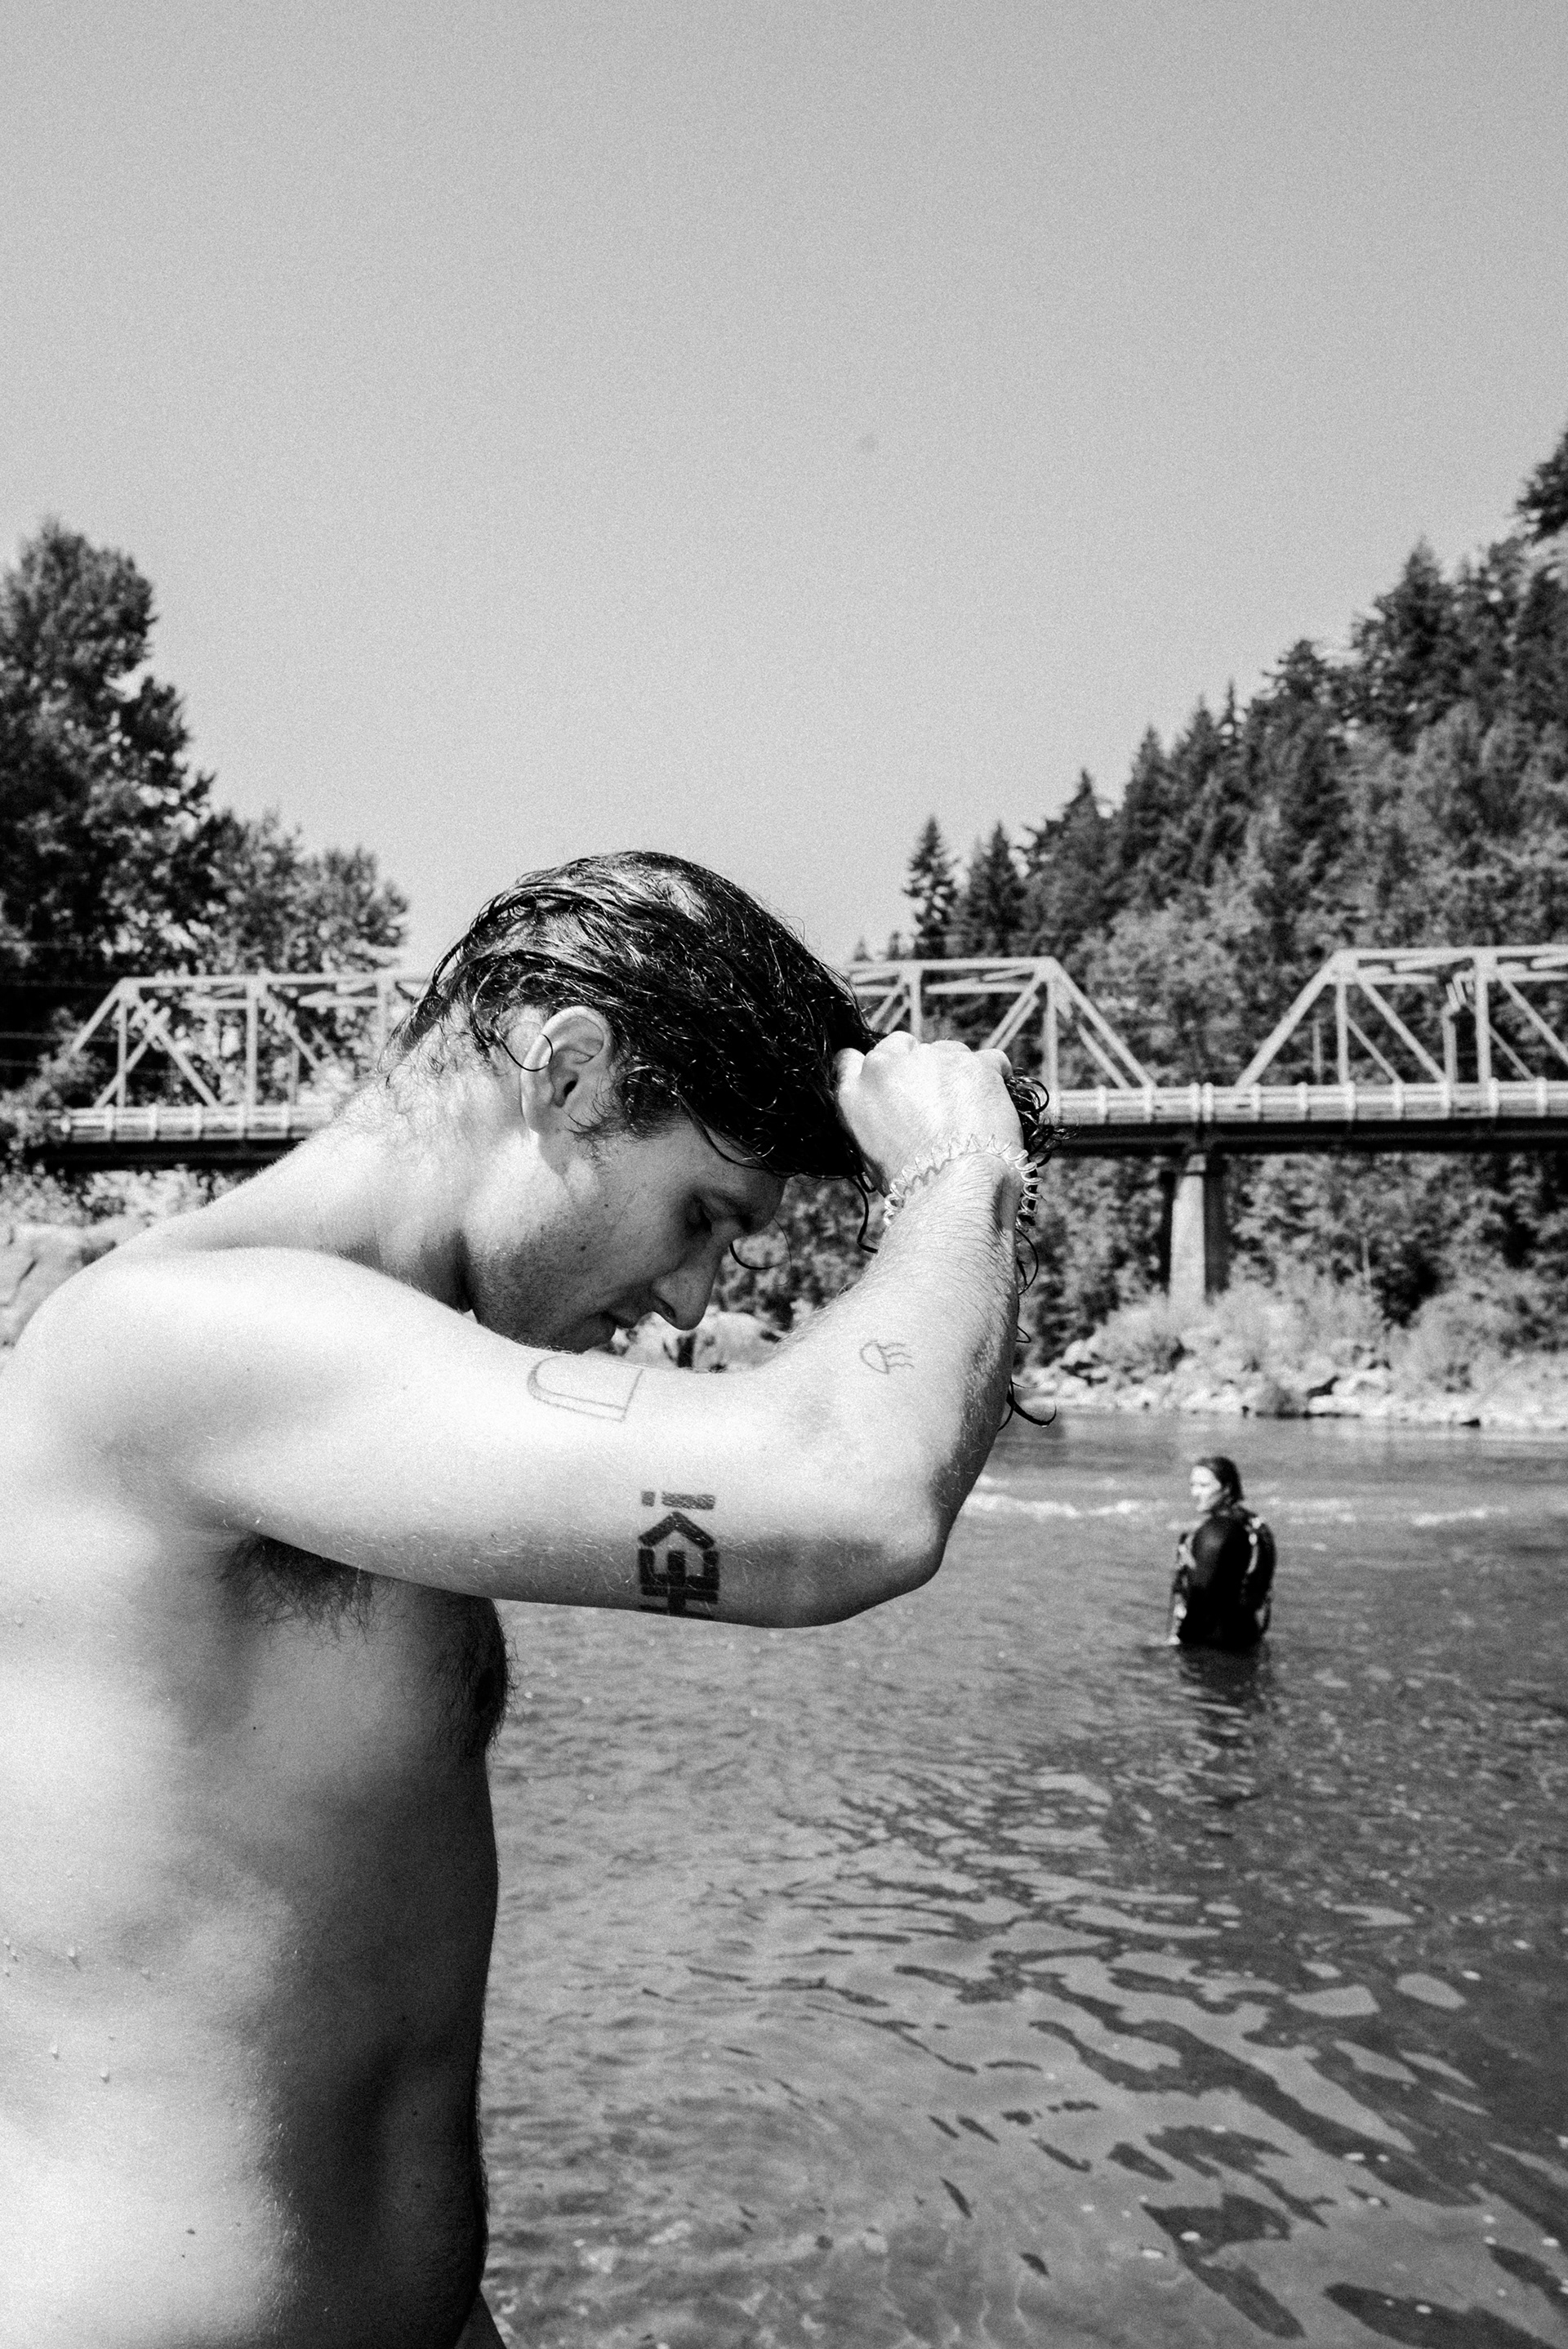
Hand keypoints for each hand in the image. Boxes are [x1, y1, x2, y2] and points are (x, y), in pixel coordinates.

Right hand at [832, 1033, 1023, 1192]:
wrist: (953, 1190)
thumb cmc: (913, 1185)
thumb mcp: (871, 1153)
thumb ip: (874, 1118)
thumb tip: (893, 1113)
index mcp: (854, 1092)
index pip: (850, 1060)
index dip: (875, 1067)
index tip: (893, 1079)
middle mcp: (885, 1066)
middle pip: (903, 1046)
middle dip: (919, 1066)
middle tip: (936, 1100)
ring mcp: (930, 1058)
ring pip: (948, 1051)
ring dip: (957, 1072)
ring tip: (968, 1113)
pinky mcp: (972, 1062)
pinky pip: (990, 1060)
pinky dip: (994, 1078)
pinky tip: (993, 1106)